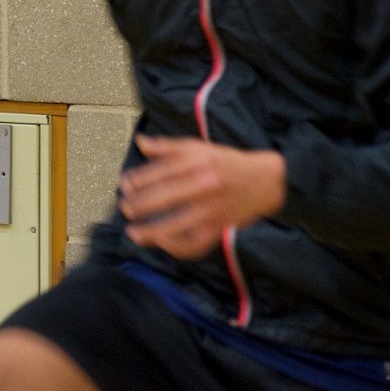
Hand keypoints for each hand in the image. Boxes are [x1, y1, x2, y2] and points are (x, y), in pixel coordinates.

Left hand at [119, 134, 285, 259]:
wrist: (266, 181)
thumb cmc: (227, 163)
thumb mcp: (199, 147)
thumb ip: (168, 147)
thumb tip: (140, 142)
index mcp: (198, 163)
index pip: (161, 172)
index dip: (138, 180)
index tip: (123, 185)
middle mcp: (204, 186)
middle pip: (165, 197)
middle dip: (139, 205)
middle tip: (124, 208)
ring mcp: (212, 210)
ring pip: (178, 225)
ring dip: (152, 232)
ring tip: (133, 233)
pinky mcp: (219, 228)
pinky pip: (196, 244)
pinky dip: (178, 248)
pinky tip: (162, 244)